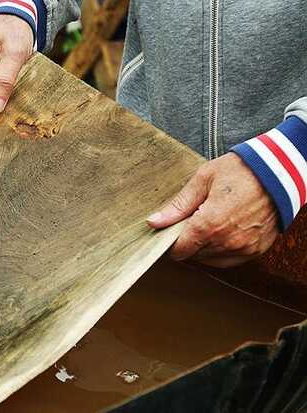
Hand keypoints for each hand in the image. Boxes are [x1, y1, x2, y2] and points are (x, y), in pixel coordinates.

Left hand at [147, 153, 278, 267]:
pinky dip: (222, 251)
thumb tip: (153, 223)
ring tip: (211, 222)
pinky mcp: (257, 249)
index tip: (172, 231)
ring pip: (211, 259)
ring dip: (205, 247)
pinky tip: (222, 231)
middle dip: (189, 241)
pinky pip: (231, 260)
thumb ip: (177, 206)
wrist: (279, 171)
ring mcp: (244, 248)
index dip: (171, 243)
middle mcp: (227, 241)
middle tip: (194, 219)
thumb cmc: (240, 171)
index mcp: (209, 225)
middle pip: (194, 254)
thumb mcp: (202, 181)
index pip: (180, 251)